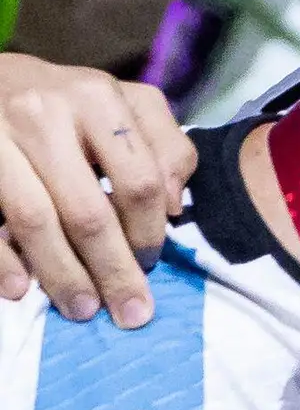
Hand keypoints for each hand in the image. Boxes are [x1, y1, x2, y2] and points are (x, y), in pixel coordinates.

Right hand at [0, 52, 186, 323]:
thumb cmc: (68, 101)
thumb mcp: (125, 105)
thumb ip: (164, 146)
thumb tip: (173, 207)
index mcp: (97, 99)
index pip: (136, 179)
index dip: (149, 229)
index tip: (153, 262)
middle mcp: (44, 115)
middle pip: (87, 210)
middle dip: (112, 268)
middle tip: (130, 310)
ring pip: (35, 221)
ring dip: (61, 274)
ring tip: (83, 308)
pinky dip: (1, 261)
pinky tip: (19, 290)